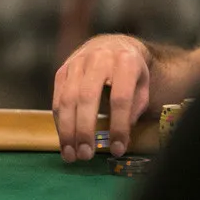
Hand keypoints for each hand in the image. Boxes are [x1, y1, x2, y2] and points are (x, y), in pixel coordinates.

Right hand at [53, 34, 149, 162]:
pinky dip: (59, 121)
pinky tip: (64, 139)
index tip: (117, 149)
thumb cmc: (130, 71)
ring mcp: (76, 63)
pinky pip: (57, 98)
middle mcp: (98, 59)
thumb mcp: (142, 86)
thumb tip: (119, 137)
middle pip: (87, 97)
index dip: (119, 126)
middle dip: (85, 129)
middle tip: (86, 155)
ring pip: (67, 98)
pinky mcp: (62, 70)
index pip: (120, 98)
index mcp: (125, 61)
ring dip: (67, 129)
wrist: (111, 44)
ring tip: (71, 154)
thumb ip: (135, 108)